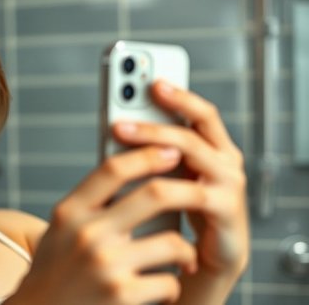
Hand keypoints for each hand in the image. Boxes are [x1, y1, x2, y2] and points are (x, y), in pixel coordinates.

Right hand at [6, 81, 247, 304]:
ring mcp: (106, 266)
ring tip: (182, 259)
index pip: (113, 169)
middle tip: (203, 194)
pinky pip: (170, 281)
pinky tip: (160, 289)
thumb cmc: (55, 269)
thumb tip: (134, 170)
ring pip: (173, 243)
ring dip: (184, 252)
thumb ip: (89, 203)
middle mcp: (86, 234)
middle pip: (153, 195)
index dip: (147, 154)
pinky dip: (171, 286)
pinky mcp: (123, 296)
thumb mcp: (61, 229)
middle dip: (188, 191)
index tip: (171, 150)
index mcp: (70, 212)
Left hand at [113, 81, 248, 278]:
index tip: (152, 81)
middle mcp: (226, 162)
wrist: (200, 264)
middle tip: (119, 119)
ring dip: (155, 140)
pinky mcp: (228, 212)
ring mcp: (230, 186)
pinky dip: (167, 183)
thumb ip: (151, 155)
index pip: (201, 114)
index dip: (180, 96)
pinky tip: (140, 178)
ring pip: (193, 152)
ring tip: (121, 133)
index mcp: (213, 150)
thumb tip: (115, 126)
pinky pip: (196, 192)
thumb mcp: (162, 178)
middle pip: (194, 128)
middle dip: (154, 119)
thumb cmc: (177, 217)